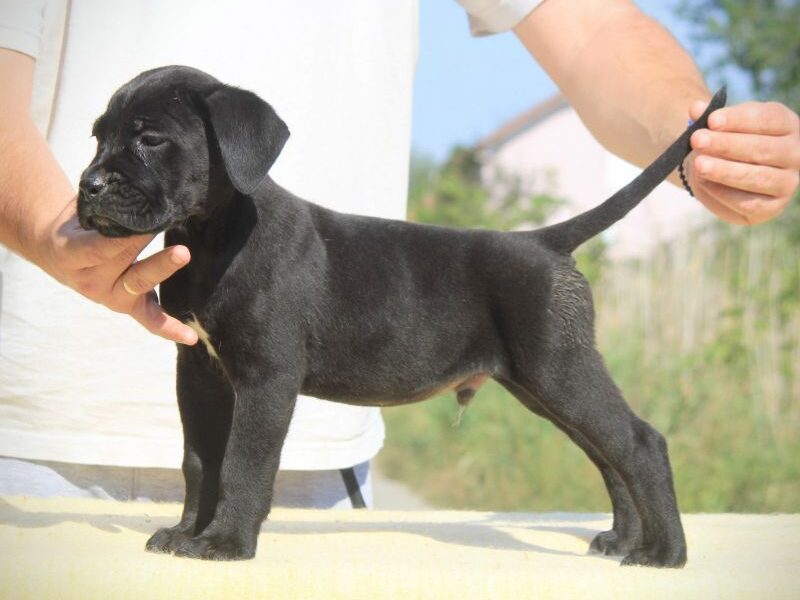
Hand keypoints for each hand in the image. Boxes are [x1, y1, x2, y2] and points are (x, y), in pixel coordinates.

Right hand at [39, 196, 198, 344]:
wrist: (56, 249)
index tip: (141, 221)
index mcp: (71, 255)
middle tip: (165, 222)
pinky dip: (169, 329)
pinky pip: (149, 320)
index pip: (97, 247)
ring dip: (161, 268)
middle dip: (142, 243)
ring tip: (183, 252)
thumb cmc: (75, 224)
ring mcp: (111, 296)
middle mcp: (90, 281)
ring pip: (139, 283)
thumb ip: (100, 203)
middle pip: (121, 261)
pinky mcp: (129, 306)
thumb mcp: (77, 211)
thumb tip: (127, 177)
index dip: (119, 236)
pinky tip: (191, 337)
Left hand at [686, 99, 799, 224]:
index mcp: (786, 125)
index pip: (767, 119)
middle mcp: (794, 153)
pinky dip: (723, 193)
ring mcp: (787, 182)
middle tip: (697, 140)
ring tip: (698, 164)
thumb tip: (695, 108)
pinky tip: (704, 183)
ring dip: (725, 171)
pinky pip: (749, 203)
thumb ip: (708, 118)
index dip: (738, 120)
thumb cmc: (726, 143)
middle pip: (763, 149)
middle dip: (727, 145)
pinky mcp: (773, 207)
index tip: (711, 120)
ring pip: (758, 177)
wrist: (725, 174)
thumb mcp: (719, 126)